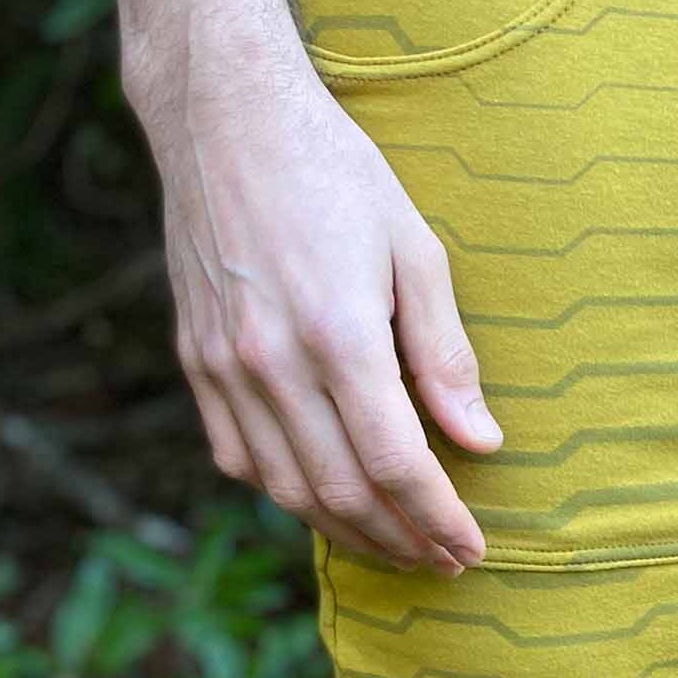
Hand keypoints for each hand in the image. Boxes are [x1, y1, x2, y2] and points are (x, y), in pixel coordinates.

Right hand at [137, 33, 499, 576]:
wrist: (224, 114)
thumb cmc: (336, 174)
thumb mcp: (417, 252)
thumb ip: (446, 357)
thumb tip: (482, 444)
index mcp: (337, 335)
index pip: (396, 464)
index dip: (438, 520)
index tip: (472, 548)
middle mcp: (272, 362)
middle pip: (342, 493)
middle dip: (402, 540)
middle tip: (445, 562)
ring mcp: (223, 366)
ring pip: (288, 489)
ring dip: (348, 532)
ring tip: (399, 548)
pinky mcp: (195, 360)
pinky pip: (239, 458)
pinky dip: (287, 495)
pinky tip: (328, 504)